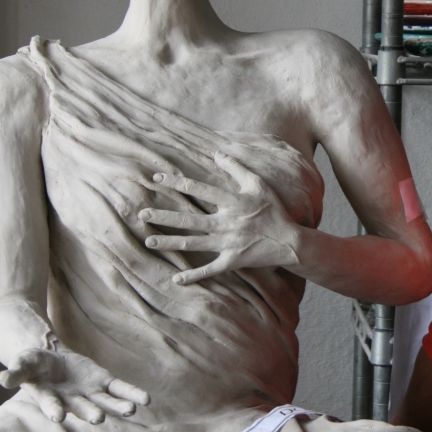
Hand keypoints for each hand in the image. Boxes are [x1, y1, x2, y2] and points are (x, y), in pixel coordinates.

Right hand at [0, 347, 149, 423]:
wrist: (50, 357)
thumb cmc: (33, 364)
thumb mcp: (22, 363)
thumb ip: (14, 372)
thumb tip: (1, 379)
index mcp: (49, 398)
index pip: (51, 405)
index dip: (53, 410)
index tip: (57, 417)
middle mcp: (71, 400)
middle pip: (82, 408)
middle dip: (90, 412)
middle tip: (99, 418)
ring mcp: (89, 393)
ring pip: (106, 402)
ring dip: (118, 407)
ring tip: (131, 410)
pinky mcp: (103, 382)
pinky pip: (120, 388)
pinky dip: (132, 393)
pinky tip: (145, 400)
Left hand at [140, 151, 300, 283]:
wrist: (290, 241)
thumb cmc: (274, 210)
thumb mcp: (258, 184)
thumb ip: (237, 168)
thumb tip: (216, 153)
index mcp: (233, 202)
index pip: (199, 189)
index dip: (177, 183)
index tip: (156, 178)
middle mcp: (227, 223)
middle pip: (189, 219)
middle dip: (163, 216)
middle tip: (141, 214)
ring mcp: (228, 243)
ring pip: (193, 244)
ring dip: (169, 242)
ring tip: (148, 240)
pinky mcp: (232, 260)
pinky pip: (209, 269)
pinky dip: (193, 276)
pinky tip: (175, 279)